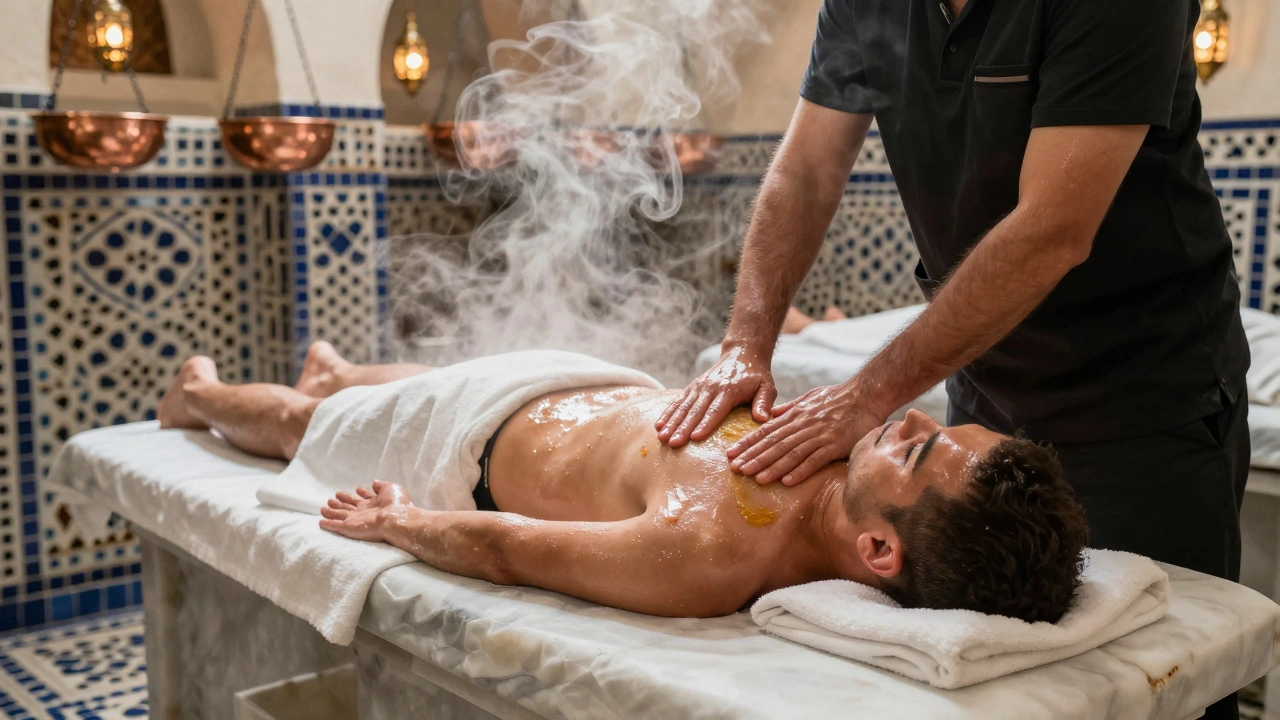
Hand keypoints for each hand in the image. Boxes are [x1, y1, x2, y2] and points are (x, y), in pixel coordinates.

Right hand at [319, 480, 411, 541]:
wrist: (395, 519)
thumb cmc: (396, 504)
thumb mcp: (391, 488)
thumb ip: (381, 486)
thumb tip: (373, 483)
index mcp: (373, 504)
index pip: (364, 498)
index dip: (360, 493)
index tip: (357, 489)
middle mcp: (363, 512)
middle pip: (348, 506)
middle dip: (341, 502)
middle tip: (332, 499)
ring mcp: (355, 520)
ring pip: (340, 515)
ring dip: (332, 511)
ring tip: (323, 508)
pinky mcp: (349, 528)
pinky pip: (335, 525)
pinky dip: (328, 524)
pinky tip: (321, 522)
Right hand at [656, 345, 776, 446]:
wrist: (742, 354)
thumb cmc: (757, 376)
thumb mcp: (767, 387)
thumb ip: (764, 403)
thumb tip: (762, 419)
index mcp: (729, 390)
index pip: (715, 410)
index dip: (705, 424)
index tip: (695, 438)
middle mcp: (710, 387)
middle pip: (695, 411)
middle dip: (682, 428)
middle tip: (673, 443)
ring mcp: (699, 387)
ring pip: (683, 407)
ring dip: (671, 422)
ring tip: (662, 437)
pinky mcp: (693, 387)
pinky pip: (678, 401)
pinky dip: (668, 413)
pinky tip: (658, 425)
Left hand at [728, 382, 884, 485]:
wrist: (867, 394)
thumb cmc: (839, 397)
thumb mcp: (809, 398)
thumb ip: (790, 408)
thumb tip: (771, 414)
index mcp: (796, 415)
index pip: (766, 431)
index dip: (748, 443)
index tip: (731, 454)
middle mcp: (803, 425)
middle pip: (774, 444)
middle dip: (753, 457)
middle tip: (735, 469)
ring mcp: (819, 435)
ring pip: (791, 453)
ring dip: (772, 466)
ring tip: (755, 478)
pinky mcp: (835, 445)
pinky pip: (815, 459)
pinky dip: (801, 470)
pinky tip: (787, 481)